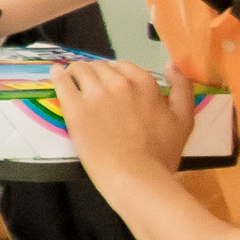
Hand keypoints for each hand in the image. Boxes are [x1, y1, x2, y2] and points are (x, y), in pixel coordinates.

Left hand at [54, 59, 194, 202]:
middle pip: (100, 67)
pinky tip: (56, 74)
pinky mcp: (74, 107)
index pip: (123, 66)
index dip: (116, 75)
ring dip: (76, 72)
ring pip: (80, 69)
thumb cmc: (161, 154)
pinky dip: (58, 75)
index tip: (111, 86)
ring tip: (72, 80)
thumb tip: (172, 63)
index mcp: (144, 82)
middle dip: (96, 74)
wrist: (135, 176)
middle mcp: (118, 82)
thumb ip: (182, 88)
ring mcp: (94, 93)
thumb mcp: (183, 119)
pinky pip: (61, 81)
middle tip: (92, 89)